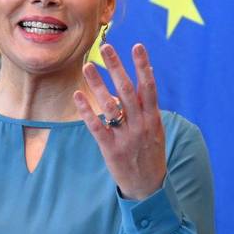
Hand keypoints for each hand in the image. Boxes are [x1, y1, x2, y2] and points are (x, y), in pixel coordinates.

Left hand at [74, 43, 166, 200]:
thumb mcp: (155, 129)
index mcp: (153, 118)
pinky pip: (97, 126)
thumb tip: (144, 78)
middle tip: (106, 47)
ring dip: (98, 84)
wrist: (149, 187)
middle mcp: (140, 125)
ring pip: (110, 105)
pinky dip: (87, 110)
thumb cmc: (150, 154)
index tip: (136, 46)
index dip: (143, 66)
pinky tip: (78, 95)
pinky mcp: (111, 149)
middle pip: (127, 91)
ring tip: (87, 65)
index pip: (148, 87)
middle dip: (117, 67)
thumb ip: (147, 106)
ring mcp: (126, 137)